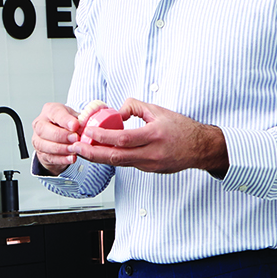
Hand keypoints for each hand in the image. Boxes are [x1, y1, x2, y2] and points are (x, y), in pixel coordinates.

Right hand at [31, 101, 83, 172]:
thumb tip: (88, 124)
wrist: (61, 138)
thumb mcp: (76, 117)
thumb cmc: (68, 124)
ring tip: (74, 149)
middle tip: (75, 138)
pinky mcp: (41, 153)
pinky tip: (71, 158)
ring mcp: (37, 139)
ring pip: (43, 145)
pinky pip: (49, 157)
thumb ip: (81, 119)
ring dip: (61, 148)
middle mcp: (40, 123)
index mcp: (50, 110)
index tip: (75, 125)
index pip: (54, 113)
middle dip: (61, 135)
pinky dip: (61, 159)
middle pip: (43, 129)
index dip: (65, 120)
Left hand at [73, 98, 229, 176]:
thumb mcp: (158, 110)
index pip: (123, 139)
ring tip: (83, 150)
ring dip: (99, 157)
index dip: (103, 136)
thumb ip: (135, 107)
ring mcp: (150, 164)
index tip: (88, 132)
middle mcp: (151, 153)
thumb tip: (115, 112)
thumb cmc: (181, 128)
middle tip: (76, 147)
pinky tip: (102, 152)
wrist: (200, 148)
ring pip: (119, 163)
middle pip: (116, 157)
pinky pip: (128, 163)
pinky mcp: (150, 170)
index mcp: (154, 135)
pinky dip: (113, 158)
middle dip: (93, 153)